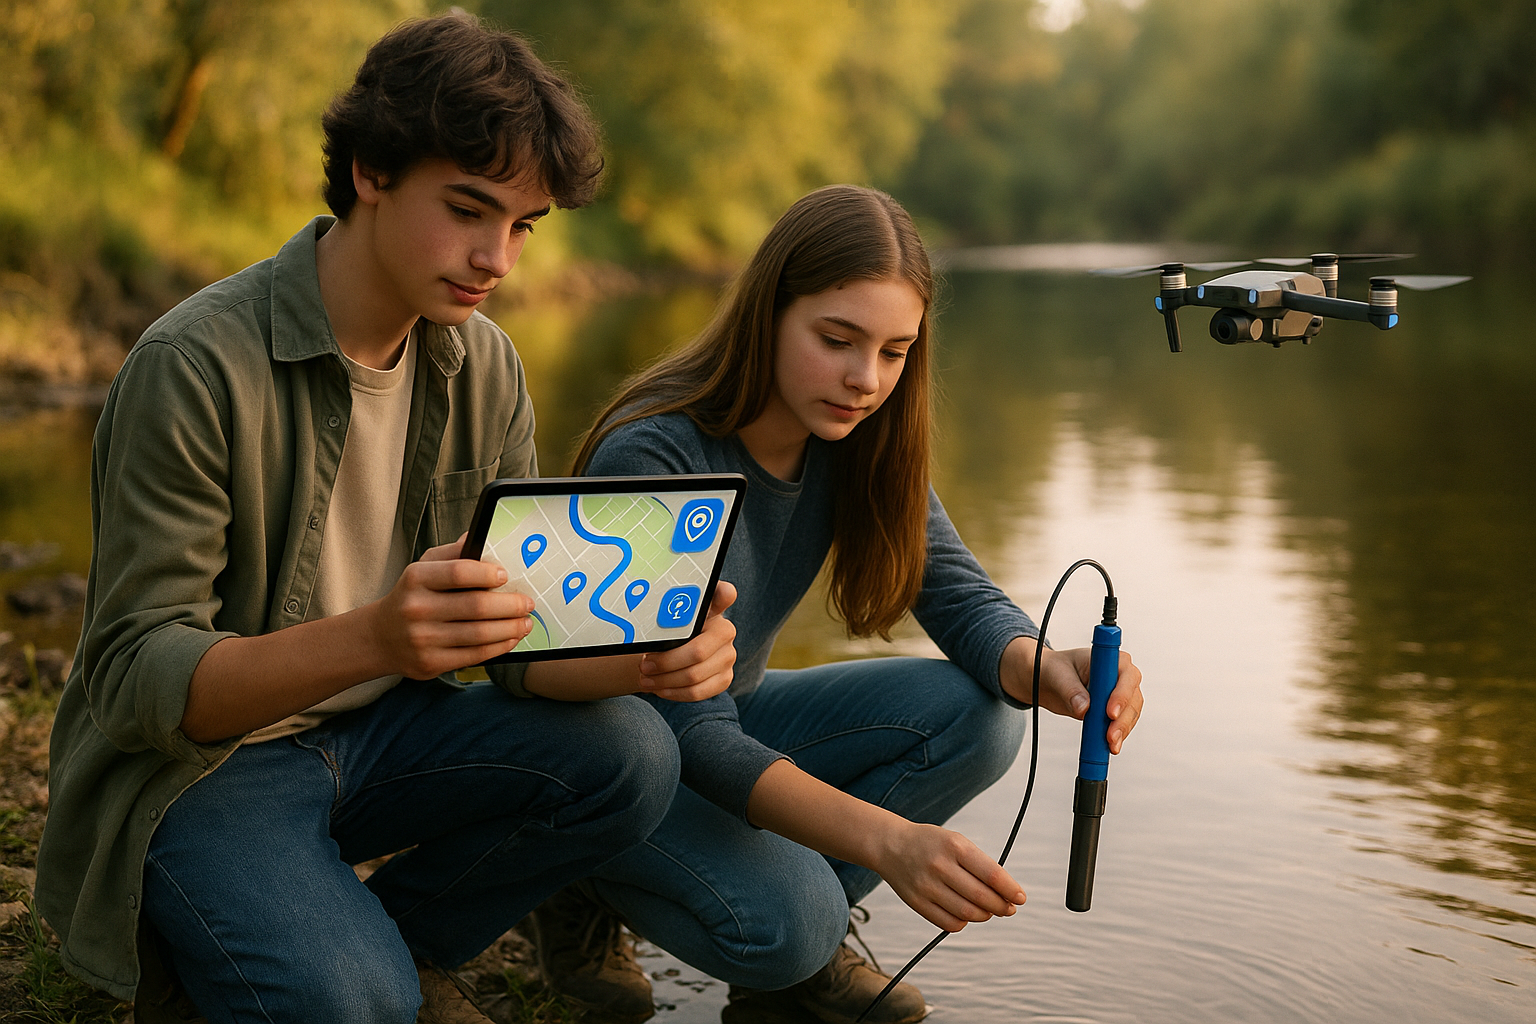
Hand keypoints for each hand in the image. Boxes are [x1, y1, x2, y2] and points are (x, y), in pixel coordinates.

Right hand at [368, 533, 535, 678]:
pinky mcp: (431, 663)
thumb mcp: (423, 568)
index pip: (459, 572)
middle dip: (511, 605)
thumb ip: (451, 554)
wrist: (380, 637)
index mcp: (416, 578)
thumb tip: (479, 538)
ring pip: (479, 633)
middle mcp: (417, 608)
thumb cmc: (412, 596)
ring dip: (511, 627)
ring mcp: (423, 638)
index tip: (505, 576)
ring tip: (526, 622)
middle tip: (528, 602)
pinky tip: (511, 638)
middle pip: (476, 606)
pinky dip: (500, 646)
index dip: (487, 574)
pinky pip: (475, 655)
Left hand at [636, 581, 737, 701]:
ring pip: (694, 676)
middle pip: (697, 652)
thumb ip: (663, 613)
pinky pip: (697, 692)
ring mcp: (728, 655)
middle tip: (644, 666)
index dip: (723, 594)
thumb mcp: (665, 620)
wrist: (675, 652)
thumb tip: (641, 612)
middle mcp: (726, 630)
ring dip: (665, 681)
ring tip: (646, 679)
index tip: (721, 592)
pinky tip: (660, 688)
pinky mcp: (724, 678)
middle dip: (666, 663)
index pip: (724, 595)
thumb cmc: (669, 632)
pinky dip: (674, 693)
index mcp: (713, 607)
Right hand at [873, 820, 1025, 931]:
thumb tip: (1006, 894)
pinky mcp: (916, 903)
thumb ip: (981, 865)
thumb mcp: (957, 841)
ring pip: (967, 914)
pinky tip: (966, 914)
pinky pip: (948, 923)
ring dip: (984, 915)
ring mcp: (926, 886)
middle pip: (981, 897)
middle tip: (1008, 908)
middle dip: (1001, 906)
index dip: (1010, 890)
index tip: (1021, 898)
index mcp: (954, 847)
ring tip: (988, 910)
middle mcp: (939, 866)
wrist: (891, 845)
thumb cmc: (932, 844)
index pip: (991, 875)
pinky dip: (964, 923)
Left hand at [1000, 637, 1143, 753]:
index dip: (1121, 694)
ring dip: (1122, 731)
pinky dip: (1118, 736)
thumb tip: (1084, 708)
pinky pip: (1123, 724)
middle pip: (1132, 698)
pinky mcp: (1117, 709)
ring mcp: (1121, 693)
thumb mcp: (1057, 675)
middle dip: (1122, 719)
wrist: (1048, 681)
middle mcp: (1120, 675)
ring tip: (1110, 746)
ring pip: (1130, 714)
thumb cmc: (1054, 670)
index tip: (1109, 713)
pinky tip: (1111, 747)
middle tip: (1109, 736)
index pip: (1126, 675)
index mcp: (1109, 658)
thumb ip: (1070, 690)